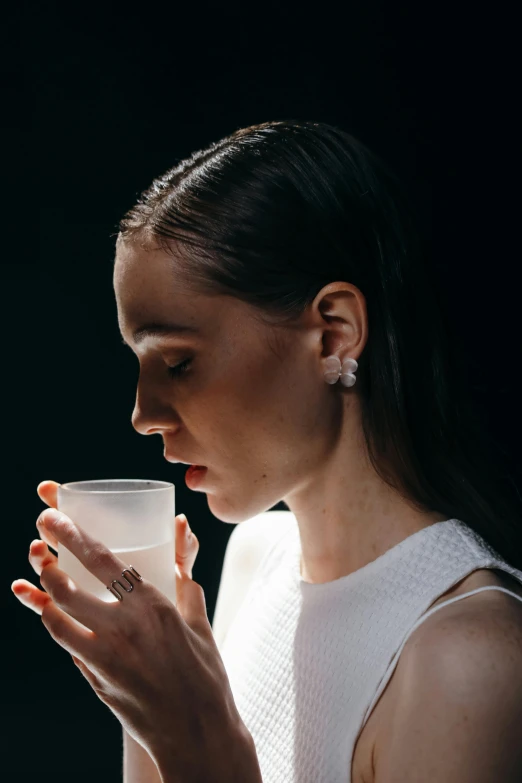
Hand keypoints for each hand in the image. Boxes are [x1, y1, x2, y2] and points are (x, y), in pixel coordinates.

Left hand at [11, 480, 252, 780]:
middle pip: (69, 588)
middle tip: (36, 544)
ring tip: (34, 575)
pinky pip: (67, 647)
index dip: (73, 536)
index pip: (103, 561)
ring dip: (41, 594)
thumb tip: (183, 531)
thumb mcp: (198, 620)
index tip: (55, 518)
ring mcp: (105, 658)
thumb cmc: (204, 674)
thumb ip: (185, 575)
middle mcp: (124, 629)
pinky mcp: (96, 681)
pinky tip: (50, 612)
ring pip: (56, 619)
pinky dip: (55, 625)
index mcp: (153, 606)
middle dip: (46, 561)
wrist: (196, 733)